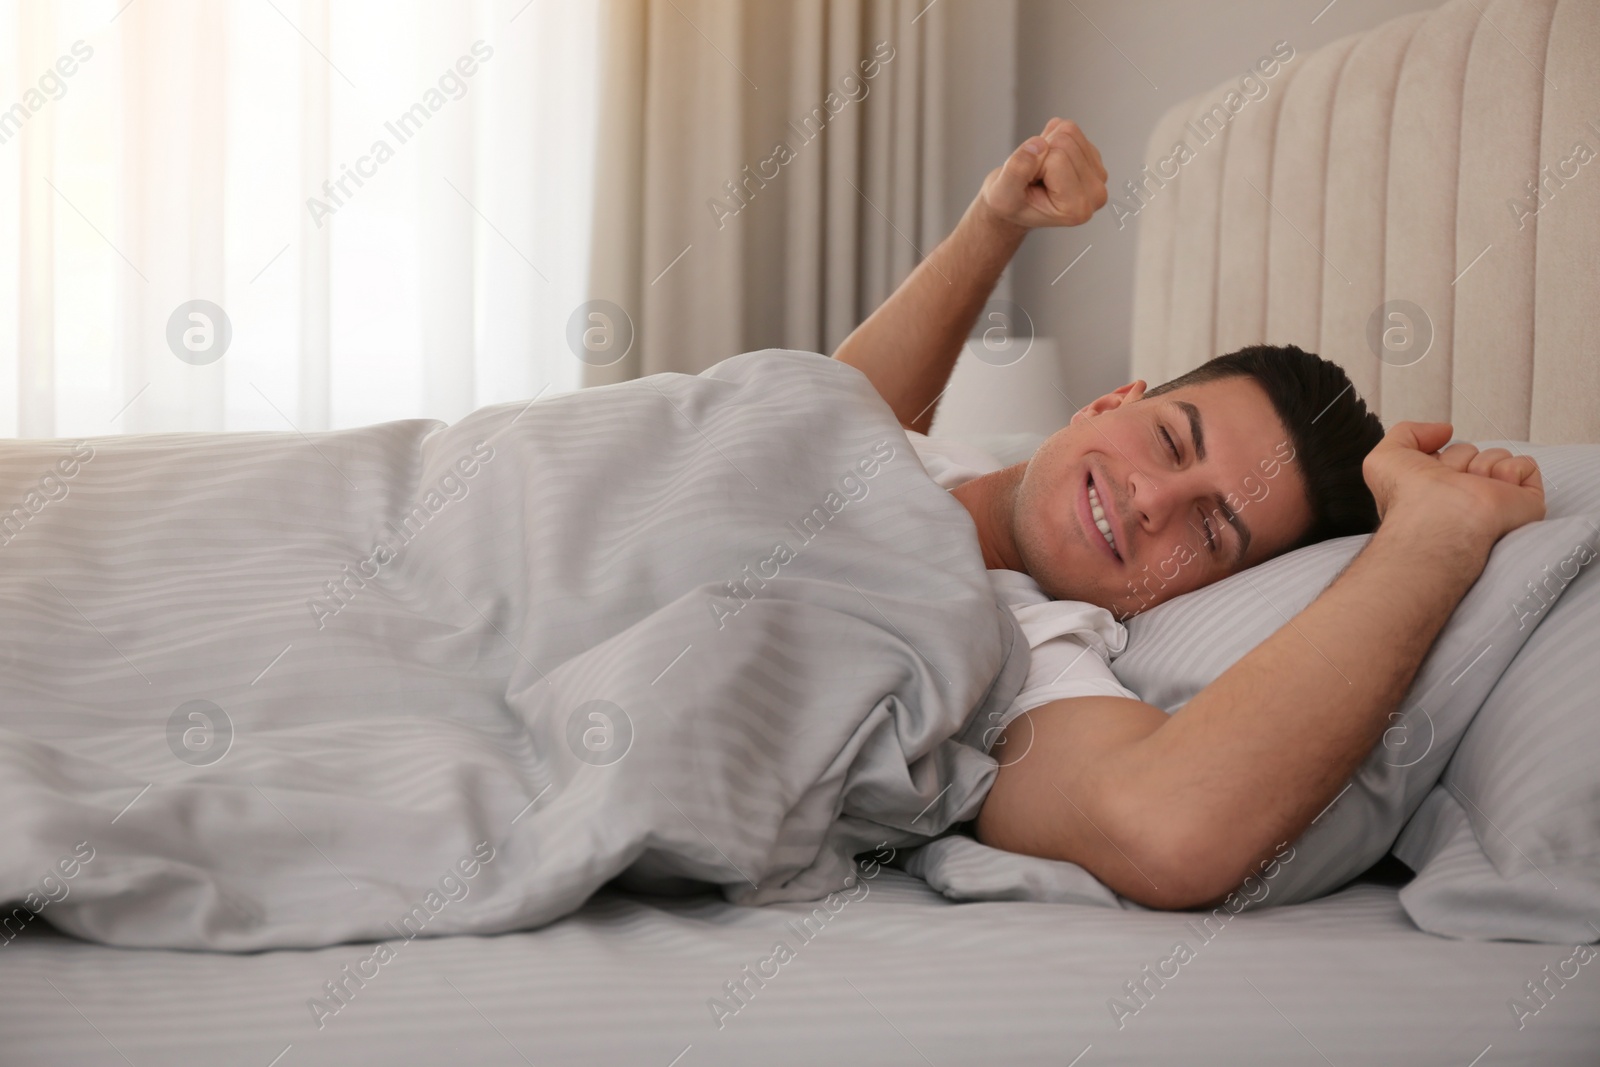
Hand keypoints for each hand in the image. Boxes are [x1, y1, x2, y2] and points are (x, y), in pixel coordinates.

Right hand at [979, 118, 1108, 230]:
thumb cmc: (1012, 205)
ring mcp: (1098, 174)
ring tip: (1040, 170)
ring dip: (1047, 145)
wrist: (1017, 203)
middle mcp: (1095, 194)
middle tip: (1034, 176)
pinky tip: (1048, 163)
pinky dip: (1052, 140)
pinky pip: (1070, 128)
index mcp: (1077, 208)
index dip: (1034, 165)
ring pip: (1069, 130)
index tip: (1030, 185)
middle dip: (1042, 152)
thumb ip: (1017, 171)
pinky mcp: (1093, 157)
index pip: (1057, 159)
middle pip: (1066, 141)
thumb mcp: (1003, 195)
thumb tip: (1037, 145)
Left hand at [1362, 421, 1545, 549]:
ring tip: (1471, 489)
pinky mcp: (1524, 504)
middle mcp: (1463, 495)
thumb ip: (1405, 433)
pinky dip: (1511, 471)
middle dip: (1458, 459)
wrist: (1440, 519)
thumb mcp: (1385, 458)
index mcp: (1434, 489)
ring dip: (1482, 465)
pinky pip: (1526, 465)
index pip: (1444, 455)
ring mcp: (1494, 500)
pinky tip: (1495, 491)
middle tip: (1450, 483)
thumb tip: (1445, 430)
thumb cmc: (1408, 498)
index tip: (1426, 474)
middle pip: (1470, 451)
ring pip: (1497, 455)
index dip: (1435, 457)